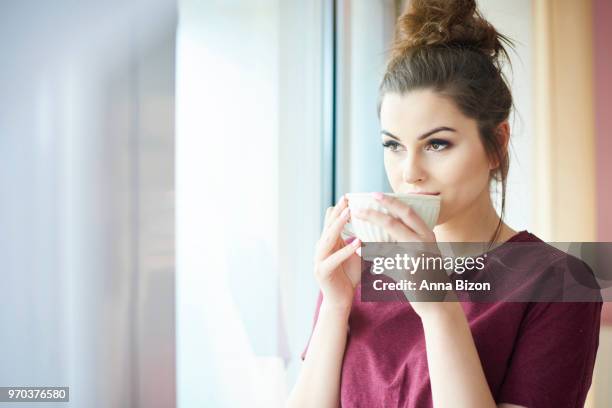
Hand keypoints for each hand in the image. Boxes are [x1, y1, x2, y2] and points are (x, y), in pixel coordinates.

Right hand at [313, 195, 361, 311]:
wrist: (340, 301)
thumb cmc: (349, 278)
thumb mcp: (355, 255)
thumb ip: (358, 241)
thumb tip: (374, 227)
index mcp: (328, 243)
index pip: (332, 222)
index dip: (339, 209)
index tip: (349, 196)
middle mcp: (320, 249)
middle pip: (328, 226)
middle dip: (338, 212)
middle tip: (347, 199)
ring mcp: (318, 260)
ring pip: (328, 239)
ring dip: (339, 225)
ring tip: (349, 213)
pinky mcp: (322, 272)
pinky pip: (334, 258)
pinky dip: (346, 250)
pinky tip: (357, 242)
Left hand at [351, 193, 457, 317]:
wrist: (437, 302)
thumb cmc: (424, 275)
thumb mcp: (417, 253)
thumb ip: (401, 242)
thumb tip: (379, 231)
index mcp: (426, 234)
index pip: (408, 212)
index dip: (391, 201)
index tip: (374, 194)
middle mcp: (425, 242)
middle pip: (398, 221)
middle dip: (376, 211)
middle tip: (359, 206)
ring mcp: (418, 256)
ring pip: (391, 239)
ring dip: (372, 230)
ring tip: (357, 224)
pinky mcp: (411, 272)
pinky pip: (387, 261)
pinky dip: (373, 254)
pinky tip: (360, 249)